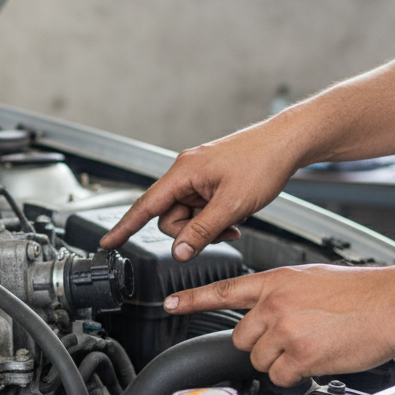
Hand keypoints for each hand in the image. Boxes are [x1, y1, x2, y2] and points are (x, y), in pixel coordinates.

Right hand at [98, 124, 303, 260]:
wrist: (288, 143)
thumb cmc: (263, 162)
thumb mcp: (232, 205)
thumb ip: (202, 231)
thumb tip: (179, 252)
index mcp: (183, 173)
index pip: (144, 206)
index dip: (124, 227)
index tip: (107, 242)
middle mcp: (186, 173)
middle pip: (170, 217)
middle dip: (192, 231)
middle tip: (221, 231)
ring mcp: (199, 177)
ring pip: (188, 216)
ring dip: (207, 226)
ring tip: (233, 221)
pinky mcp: (211, 181)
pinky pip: (202, 208)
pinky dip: (216, 218)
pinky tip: (235, 216)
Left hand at [164, 264, 394, 385]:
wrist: (394, 303)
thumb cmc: (363, 293)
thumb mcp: (312, 279)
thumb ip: (283, 295)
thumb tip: (270, 312)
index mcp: (276, 282)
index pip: (223, 290)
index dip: (192, 300)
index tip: (170, 305)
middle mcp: (274, 304)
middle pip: (240, 338)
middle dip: (261, 345)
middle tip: (293, 339)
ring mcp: (284, 330)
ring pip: (259, 360)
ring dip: (281, 362)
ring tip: (312, 346)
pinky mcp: (298, 355)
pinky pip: (280, 377)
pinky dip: (297, 375)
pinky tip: (318, 359)